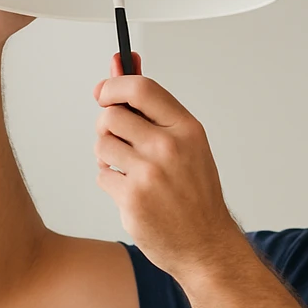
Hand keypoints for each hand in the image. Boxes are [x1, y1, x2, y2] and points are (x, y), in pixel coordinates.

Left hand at [93, 55, 244, 277]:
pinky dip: (110, 182)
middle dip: (107, 127)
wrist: (206, 245)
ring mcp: (151, 173)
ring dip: (107, 157)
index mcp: (186, 129)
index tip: (103, 92)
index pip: (141, 88)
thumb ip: (152, 107)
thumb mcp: (186, 144)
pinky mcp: (133, 198)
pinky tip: (131, 192)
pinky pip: (101, 175)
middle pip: (111, 115)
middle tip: (120, 142)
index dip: (113, 85)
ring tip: (129, 170)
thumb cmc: (194, 194)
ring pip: (102, 145)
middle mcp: (170, 147)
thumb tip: (121, 62)